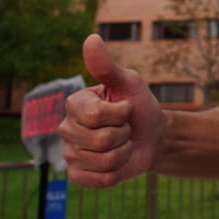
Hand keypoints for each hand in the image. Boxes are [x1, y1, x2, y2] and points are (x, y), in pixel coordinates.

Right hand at [60, 34, 164, 186]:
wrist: (152, 136)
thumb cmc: (139, 105)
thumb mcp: (129, 82)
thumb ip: (107, 66)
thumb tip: (91, 38)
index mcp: (74, 104)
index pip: (96, 116)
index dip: (120, 113)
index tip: (125, 108)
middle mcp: (65, 128)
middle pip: (101, 141)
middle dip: (124, 134)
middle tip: (124, 128)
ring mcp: (69, 154)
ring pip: (105, 161)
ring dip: (124, 152)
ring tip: (122, 143)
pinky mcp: (78, 175)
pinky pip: (102, 180)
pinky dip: (119, 171)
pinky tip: (117, 161)